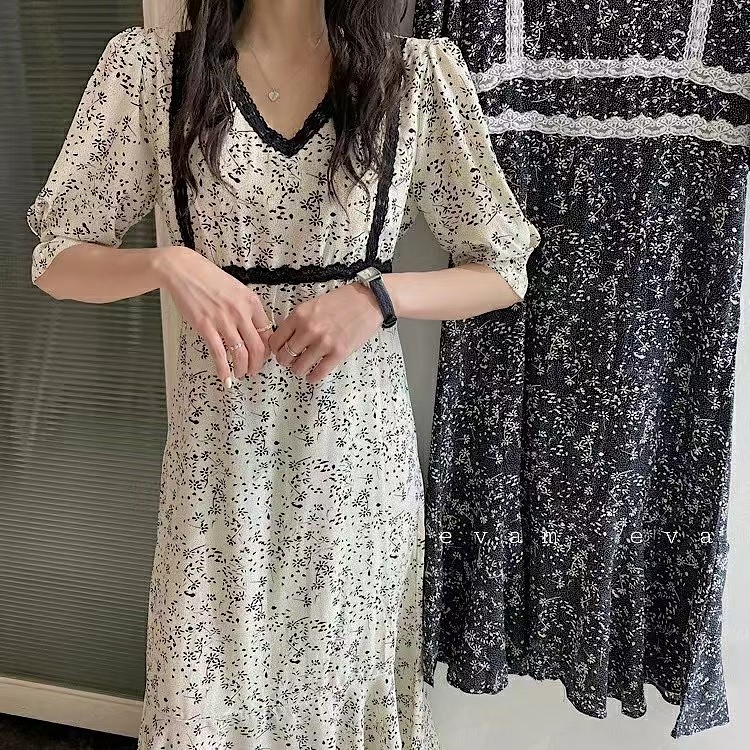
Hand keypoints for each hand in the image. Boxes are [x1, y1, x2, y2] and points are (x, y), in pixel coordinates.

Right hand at [155, 246, 274, 387]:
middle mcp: (241, 313)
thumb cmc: (209, 278)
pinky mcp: (206, 327)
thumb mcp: (237, 289)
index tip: (264, 356)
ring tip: (240, 374)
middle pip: (258, 348)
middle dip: (258, 364)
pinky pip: (219, 354)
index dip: (267, 350)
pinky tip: (225, 377)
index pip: (268, 333)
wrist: (184, 270)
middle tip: (254, 371)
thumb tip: (255, 328)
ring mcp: (224, 321)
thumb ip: (247, 308)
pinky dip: (223, 369)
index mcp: (251, 302)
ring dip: (242, 369)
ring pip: (241, 354)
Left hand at [268, 281, 384, 383]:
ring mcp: (323, 342)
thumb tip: (287, 338)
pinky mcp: (338, 353)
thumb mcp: (313, 304)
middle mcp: (308, 329)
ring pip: (298, 367)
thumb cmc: (343, 301)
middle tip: (291, 361)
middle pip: (284, 356)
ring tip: (303, 367)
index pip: (276, 340)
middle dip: (286, 361)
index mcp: (299, 315)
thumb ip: (299, 320)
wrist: (368, 301)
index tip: (280, 351)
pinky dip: (313, 377)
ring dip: (299, 370)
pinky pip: (318, 373)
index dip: (276, 349)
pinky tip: (313, 375)